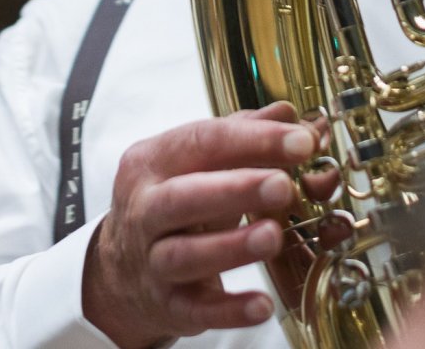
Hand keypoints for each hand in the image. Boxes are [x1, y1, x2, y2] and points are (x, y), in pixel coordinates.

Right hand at [81, 102, 318, 347]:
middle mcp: (145, 209)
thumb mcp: (195, 163)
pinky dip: (228, 310)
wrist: (122, 267)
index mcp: (151, 162)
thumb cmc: (171, 201)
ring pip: (185, 255)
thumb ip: (243, 135)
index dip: (253, 140)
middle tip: (283, 186)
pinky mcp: (167, 304)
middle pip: (183, 198)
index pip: (200, 142)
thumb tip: (290, 115)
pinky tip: (261, 305)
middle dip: (235, 189)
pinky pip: (196, 310)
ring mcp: (152, 260)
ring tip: (273, 236)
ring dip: (231, 247)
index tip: (301, 141)